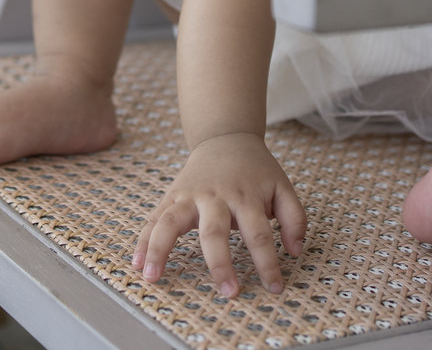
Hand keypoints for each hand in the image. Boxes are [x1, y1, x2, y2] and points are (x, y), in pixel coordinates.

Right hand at [132, 131, 306, 296]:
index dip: (267, 263)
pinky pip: (153, 219)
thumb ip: (294, 217)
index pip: (258, 234)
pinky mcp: (171, 197)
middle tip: (229, 293)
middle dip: (220, 265)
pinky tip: (137, 264)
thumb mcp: (283, 186)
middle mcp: (214, 197)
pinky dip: (143, 241)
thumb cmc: (256, 170)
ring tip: (153, 278)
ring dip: (159, 249)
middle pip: (214, 232)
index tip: (274, 288)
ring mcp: (188, 196)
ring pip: (169, 222)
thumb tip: (295, 251)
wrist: (225, 137)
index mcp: (245, 196)